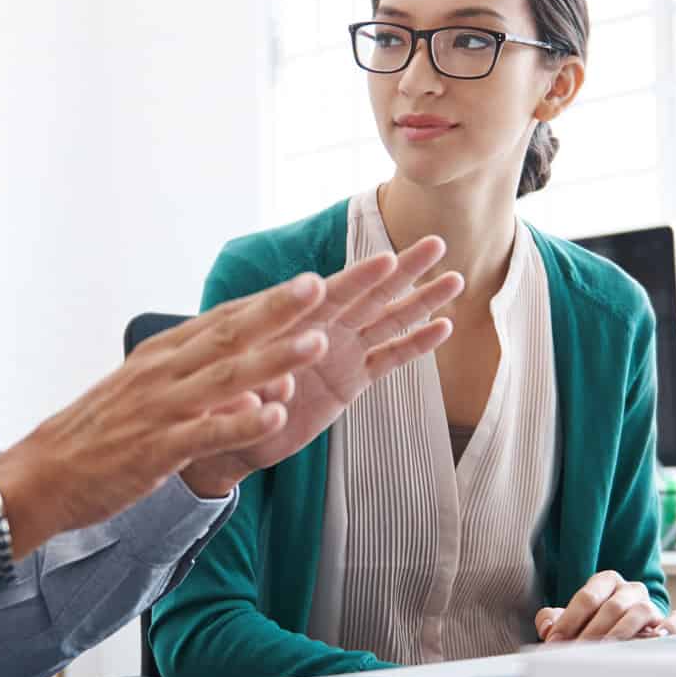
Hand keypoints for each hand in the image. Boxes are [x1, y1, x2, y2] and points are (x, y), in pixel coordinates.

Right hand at [0, 273, 334, 557]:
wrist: (45, 473)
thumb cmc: (102, 431)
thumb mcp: (146, 388)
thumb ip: (196, 378)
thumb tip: (249, 378)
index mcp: (163, 354)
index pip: (224, 318)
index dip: (268, 300)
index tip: (310, 280)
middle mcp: (164, 372)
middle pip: (229, 334)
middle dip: (277, 310)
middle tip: (319, 285)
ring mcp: (160, 409)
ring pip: (225, 378)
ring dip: (273, 360)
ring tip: (315, 344)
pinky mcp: (155, 450)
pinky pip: (205, 434)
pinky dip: (240, 425)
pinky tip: (272, 417)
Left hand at [178, 236, 463, 496]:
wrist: (227, 432)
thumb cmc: (220, 398)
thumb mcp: (231, 388)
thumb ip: (255, 384)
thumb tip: (277, 387)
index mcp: (294, 319)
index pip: (331, 294)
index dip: (359, 278)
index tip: (388, 259)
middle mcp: (322, 327)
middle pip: (370, 293)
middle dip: (404, 269)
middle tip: (436, 243)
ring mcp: (340, 352)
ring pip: (388, 319)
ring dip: (421, 300)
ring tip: (455, 279)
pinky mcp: (351, 381)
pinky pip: (389, 358)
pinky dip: (416, 344)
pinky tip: (444, 327)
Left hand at [534, 570, 675, 642]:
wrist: (620, 630)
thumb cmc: (592, 622)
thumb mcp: (570, 618)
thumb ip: (552, 618)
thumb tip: (547, 626)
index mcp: (605, 581)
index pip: (587, 597)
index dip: (569, 620)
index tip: (555, 641)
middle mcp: (629, 589)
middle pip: (612, 606)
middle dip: (592, 631)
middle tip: (578, 650)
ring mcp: (649, 604)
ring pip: (640, 612)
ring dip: (621, 632)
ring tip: (606, 649)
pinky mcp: (665, 622)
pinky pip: (675, 621)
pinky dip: (669, 627)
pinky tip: (655, 638)